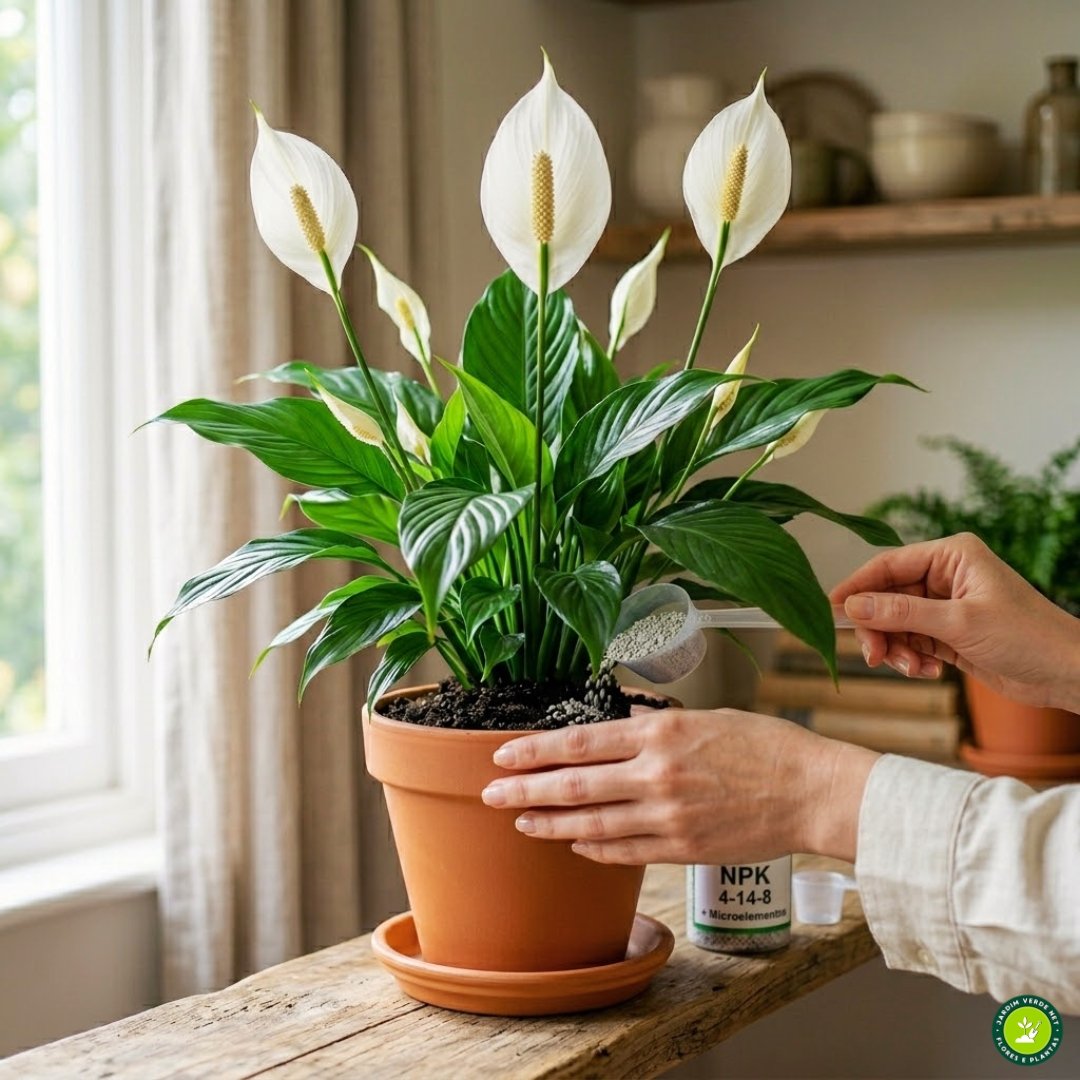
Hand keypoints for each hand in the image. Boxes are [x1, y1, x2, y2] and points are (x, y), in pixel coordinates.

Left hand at [481, 707, 877, 865]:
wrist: (812, 791)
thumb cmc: (765, 745)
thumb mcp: (706, 718)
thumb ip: (655, 725)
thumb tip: (618, 723)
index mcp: (660, 734)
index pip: (579, 742)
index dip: (534, 750)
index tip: (503, 755)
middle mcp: (656, 775)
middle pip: (573, 785)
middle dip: (525, 791)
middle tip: (490, 795)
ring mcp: (668, 816)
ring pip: (592, 823)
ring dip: (550, 824)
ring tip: (521, 823)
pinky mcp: (682, 849)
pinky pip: (625, 852)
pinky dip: (594, 849)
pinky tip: (574, 843)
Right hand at [830, 533, 1079, 710]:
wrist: (1066, 674)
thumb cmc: (1027, 636)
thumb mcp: (959, 623)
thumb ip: (902, 612)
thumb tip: (853, 606)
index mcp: (952, 556)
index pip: (889, 565)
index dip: (857, 586)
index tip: (832, 608)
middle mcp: (945, 576)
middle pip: (887, 597)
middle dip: (879, 628)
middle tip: (873, 655)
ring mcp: (946, 606)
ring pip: (895, 623)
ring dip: (896, 648)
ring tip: (912, 668)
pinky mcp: (948, 633)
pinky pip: (911, 642)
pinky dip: (911, 658)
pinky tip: (927, 671)